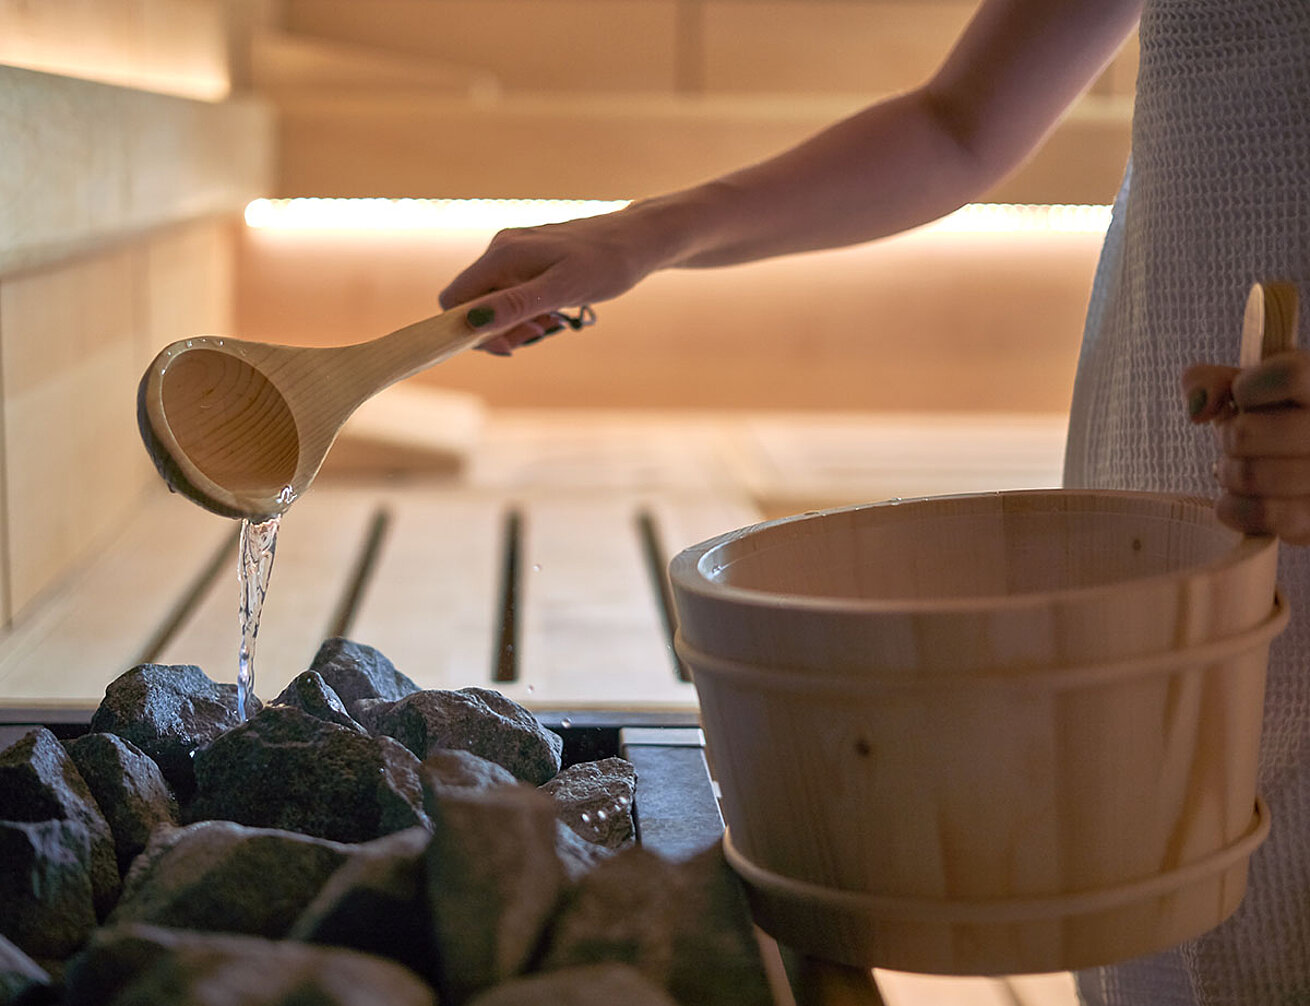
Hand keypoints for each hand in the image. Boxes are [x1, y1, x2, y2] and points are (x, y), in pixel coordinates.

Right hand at [438, 205, 666, 354]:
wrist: (640, 240)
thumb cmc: (607, 264)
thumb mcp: (563, 289)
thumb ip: (516, 305)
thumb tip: (471, 323)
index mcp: (502, 255)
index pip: (454, 301)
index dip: (469, 331)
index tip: (509, 347)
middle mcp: (501, 249)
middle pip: (473, 302)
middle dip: (499, 329)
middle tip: (539, 336)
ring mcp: (514, 252)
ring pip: (493, 300)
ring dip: (515, 322)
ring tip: (551, 325)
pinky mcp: (529, 257)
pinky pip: (512, 291)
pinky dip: (527, 310)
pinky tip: (554, 313)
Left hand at [1183, 350, 1309, 542]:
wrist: (1303, 463)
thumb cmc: (1275, 421)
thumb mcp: (1249, 389)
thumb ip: (1213, 383)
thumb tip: (1197, 410)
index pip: (1289, 375)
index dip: (1248, 388)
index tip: (1246, 398)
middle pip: (1245, 434)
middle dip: (1227, 439)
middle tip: (1238, 443)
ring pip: (1249, 476)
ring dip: (1228, 474)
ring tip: (1239, 469)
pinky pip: (1262, 515)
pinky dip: (1233, 508)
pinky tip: (1239, 498)